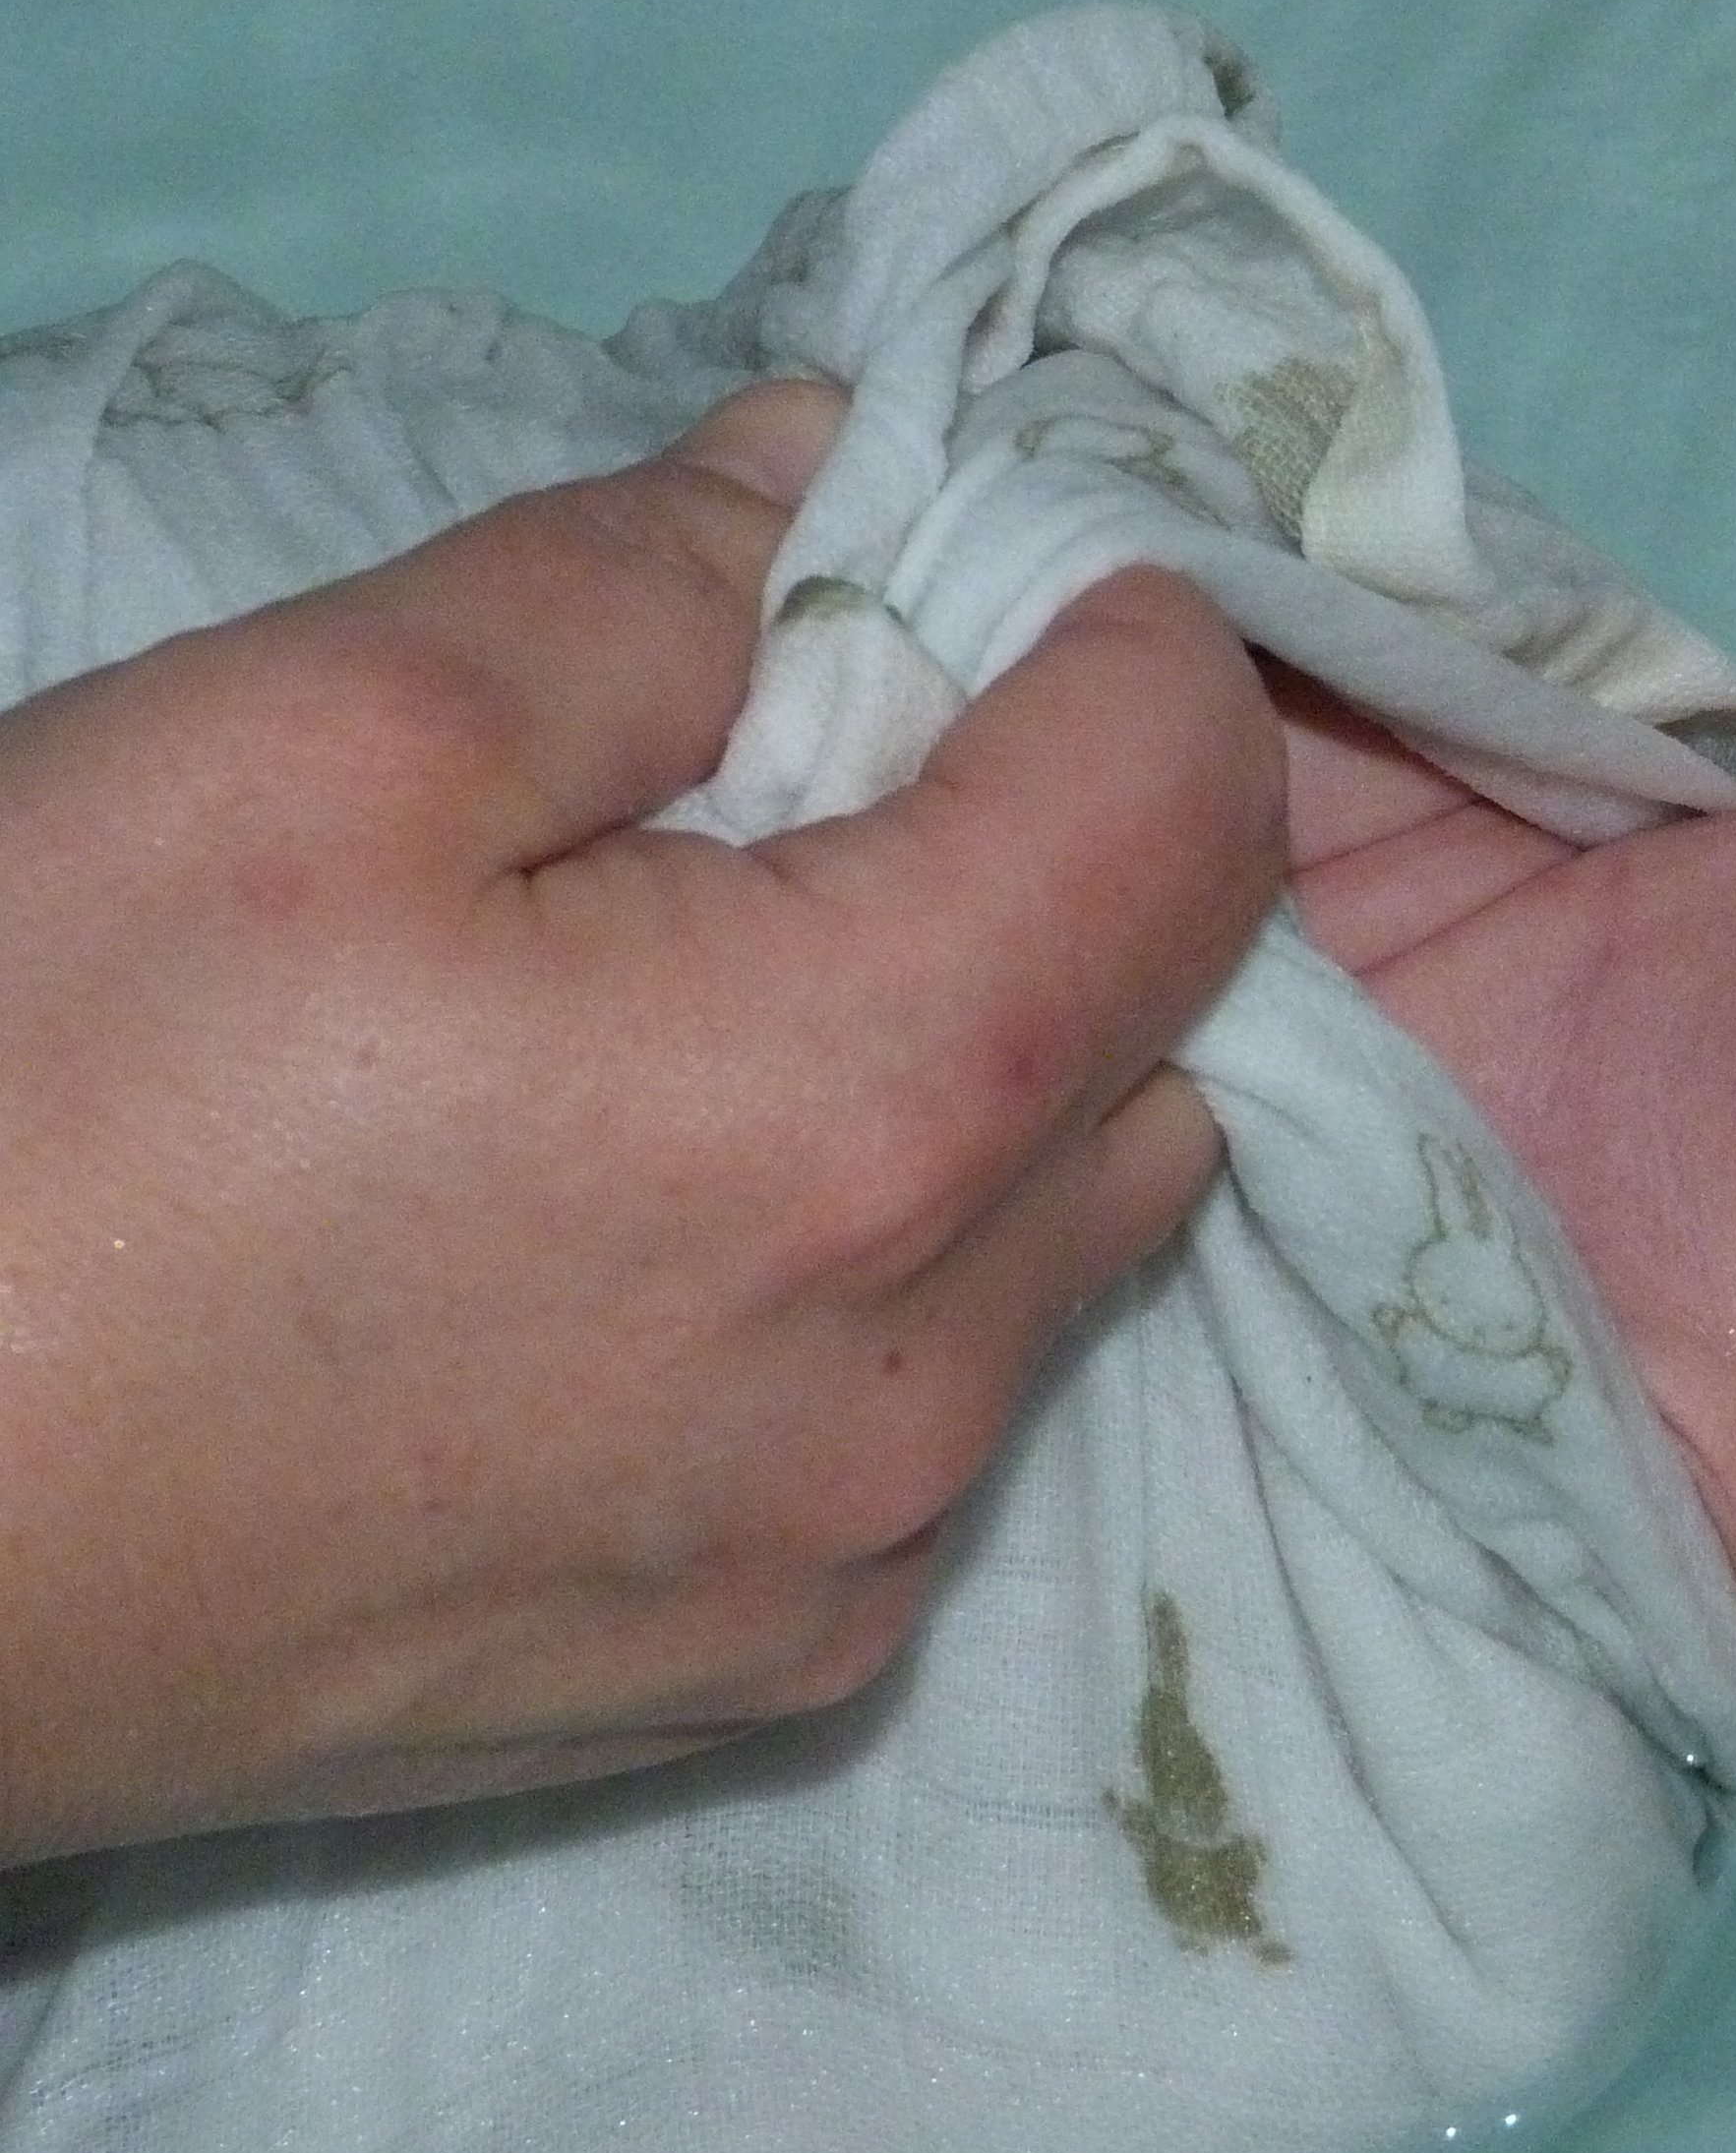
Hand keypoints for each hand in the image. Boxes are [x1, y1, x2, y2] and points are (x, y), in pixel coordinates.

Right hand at [0, 384, 1283, 1862]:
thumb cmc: (2, 1120)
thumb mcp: (300, 742)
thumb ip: (641, 584)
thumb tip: (843, 483)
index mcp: (881, 1104)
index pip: (1198, 796)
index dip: (1110, 631)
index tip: (949, 571)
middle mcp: (936, 1364)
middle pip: (1170, 1010)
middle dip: (1053, 839)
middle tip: (800, 764)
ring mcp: (853, 1551)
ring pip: (1073, 1214)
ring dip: (982, 1058)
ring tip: (709, 990)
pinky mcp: (754, 1669)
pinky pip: (939, 1398)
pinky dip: (876, 1263)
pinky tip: (646, 1215)